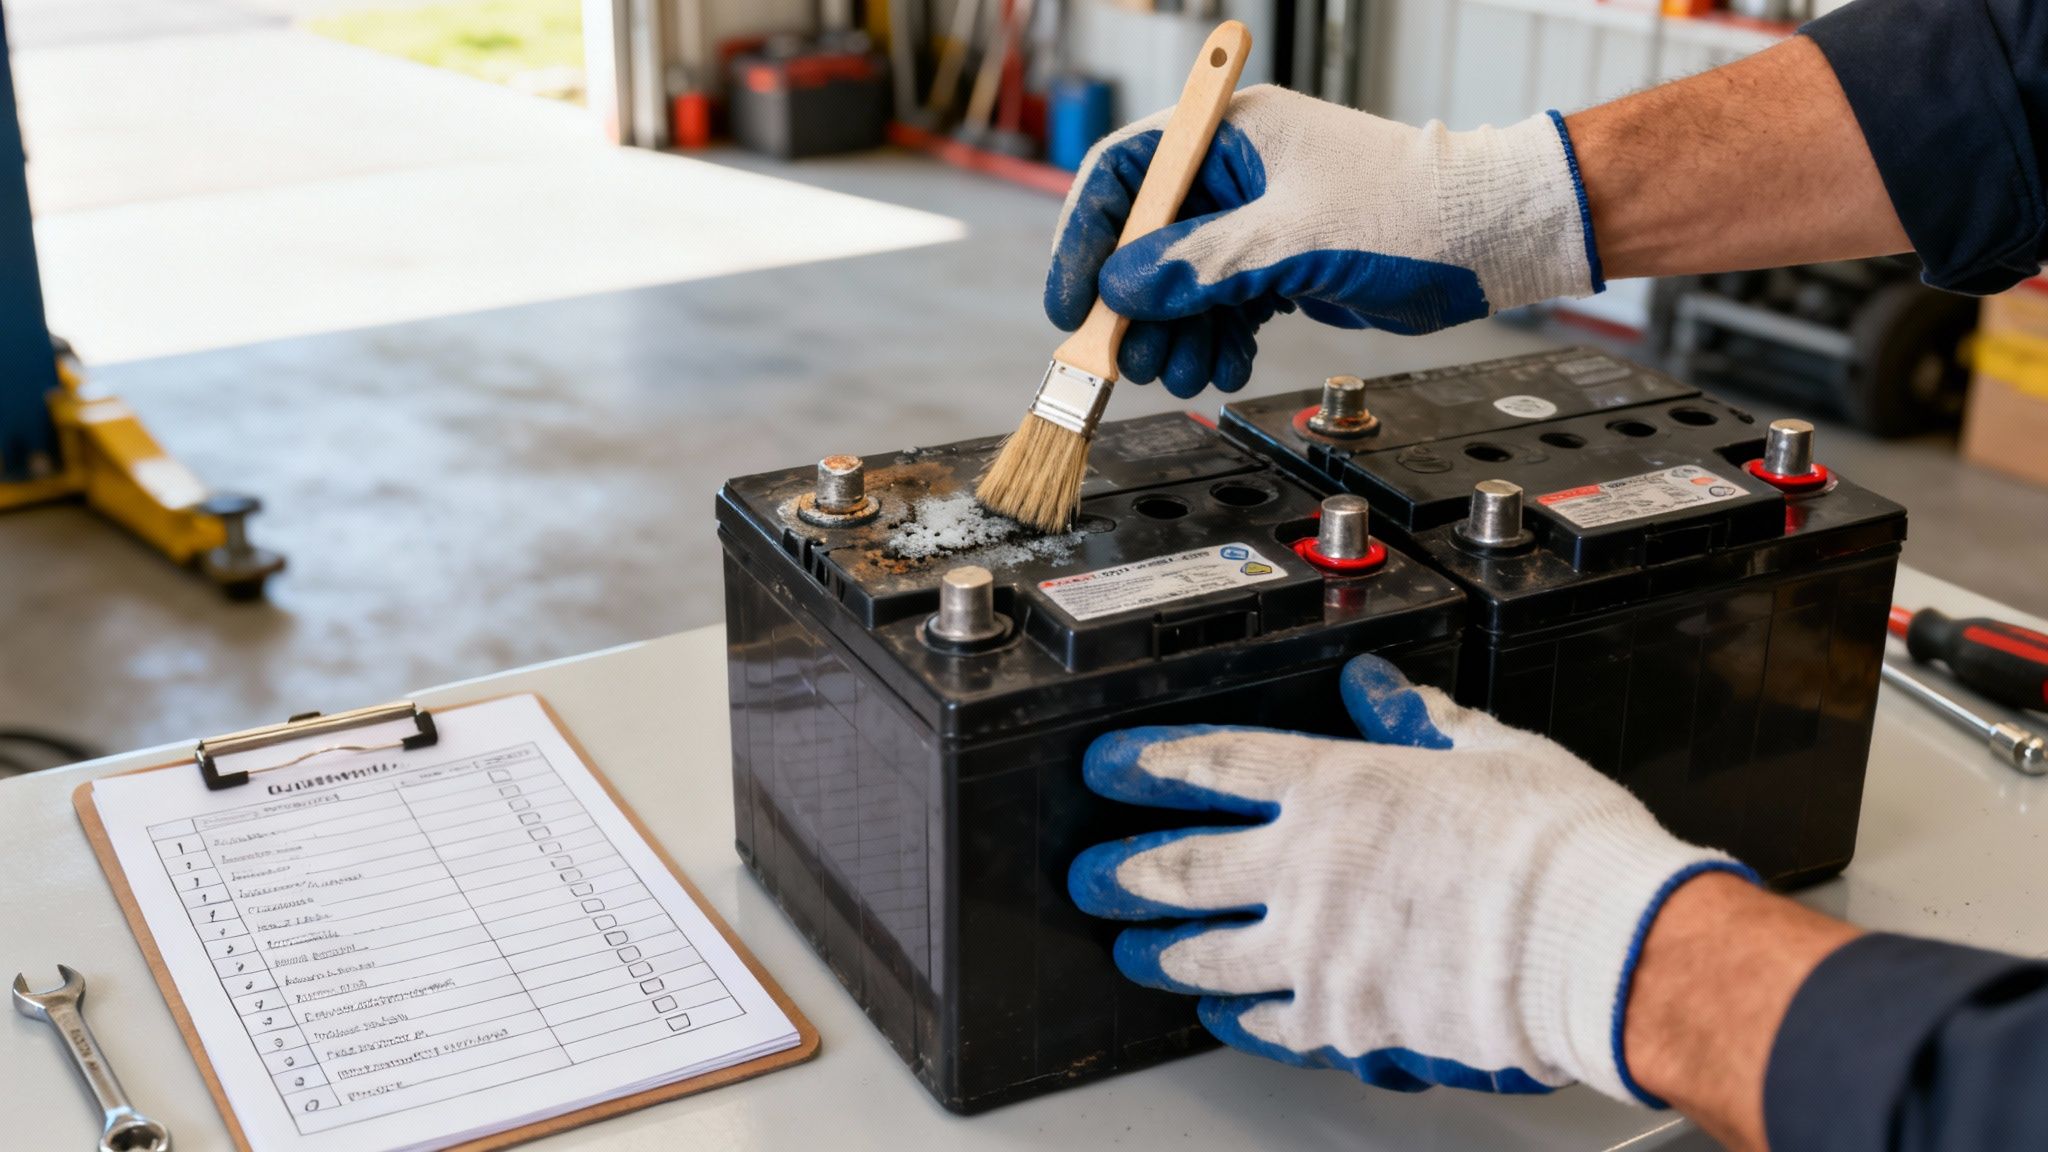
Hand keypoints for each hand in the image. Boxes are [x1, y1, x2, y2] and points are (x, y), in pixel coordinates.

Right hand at [1045, 85, 1603, 396]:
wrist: (1487, 240)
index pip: (1126, 176)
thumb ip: (1203, 266)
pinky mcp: (1276, 263)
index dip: (1088, 240)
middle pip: (1145, 240)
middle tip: (1130, 361)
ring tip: (1185, 373)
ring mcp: (1253, 220)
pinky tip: (1223, 365)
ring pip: (1181, 283)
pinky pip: (1220, 305)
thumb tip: (1123, 290)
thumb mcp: (1293, 241)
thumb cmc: (1409, 211)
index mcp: (1229, 135)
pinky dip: (1215, 339)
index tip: (1073, 304)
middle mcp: (1233, 173)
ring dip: (1175, 335)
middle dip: (1136, 308)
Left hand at [1066, 655, 1748, 1101]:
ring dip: (1160, 952)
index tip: (1109, 765)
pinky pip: (1270, 1023)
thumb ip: (1419, 721)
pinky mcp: (1349, 1022)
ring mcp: (1320, 953)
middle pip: (1182, 869)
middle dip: (1122, 872)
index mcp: (1337, 789)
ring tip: (1132, 953)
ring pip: (1206, 955)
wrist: (1601, 943)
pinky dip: (1236, 1018)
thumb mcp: (1488, 750)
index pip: (1214, 764)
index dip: (1148, 762)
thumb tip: (1379, 688)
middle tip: (1089, 874)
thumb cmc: (1559, 845)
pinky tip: (1219, 1016)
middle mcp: (1309, 871)